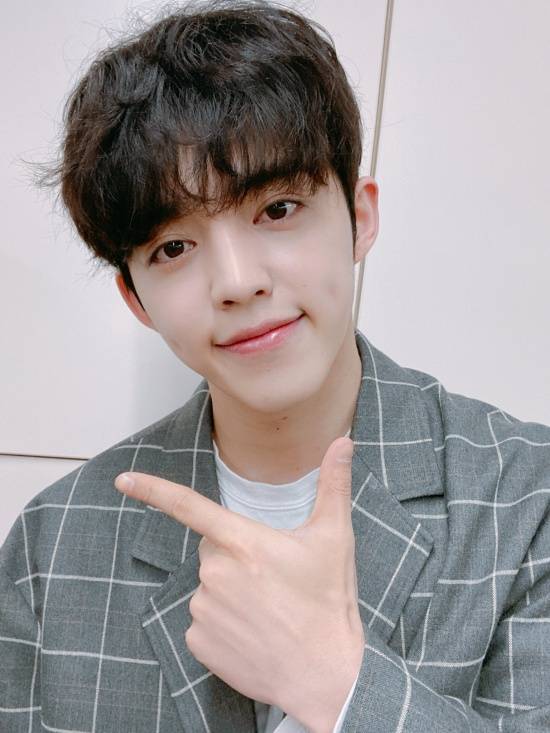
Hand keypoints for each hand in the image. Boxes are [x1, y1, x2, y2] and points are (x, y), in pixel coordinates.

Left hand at [115, 436, 363, 732]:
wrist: (326, 676)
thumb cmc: (329, 603)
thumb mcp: (335, 538)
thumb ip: (333, 484)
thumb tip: (343, 441)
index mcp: (243, 542)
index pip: (189, 506)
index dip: (152, 490)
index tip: (122, 480)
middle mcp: (216, 574)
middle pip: (212, 548)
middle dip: (235, 555)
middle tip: (272, 578)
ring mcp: (204, 610)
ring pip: (208, 585)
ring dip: (230, 591)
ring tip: (267, 610)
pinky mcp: (199, 643)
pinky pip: (203, 620)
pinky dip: (222, 623)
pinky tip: (253, 633)